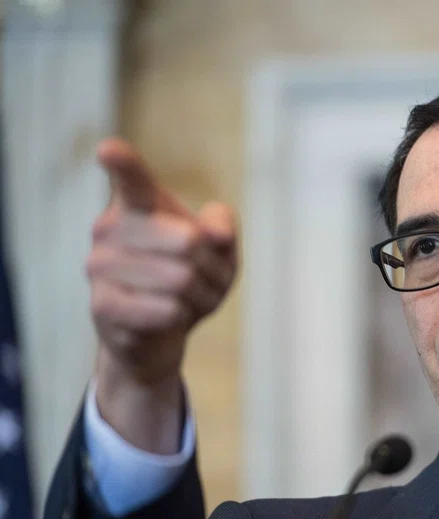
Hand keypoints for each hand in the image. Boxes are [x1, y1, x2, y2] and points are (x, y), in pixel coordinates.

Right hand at [87, 139, 237, 451]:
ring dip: (202, 296)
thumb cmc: (190, 275)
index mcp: (136, 203)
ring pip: (181, 279)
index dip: (121, 162)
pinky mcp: (102, 305)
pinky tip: (170, 317)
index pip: (130, 177)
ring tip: (189, 299)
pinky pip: (167, 310)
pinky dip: (183, 317)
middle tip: (206, 279)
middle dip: (213, 267)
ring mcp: (99, 265)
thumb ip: (221, 226)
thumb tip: (217, 234)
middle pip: (188, 242)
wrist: (158, 331)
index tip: (109, 150)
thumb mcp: (219, 248)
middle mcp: (109, 227)